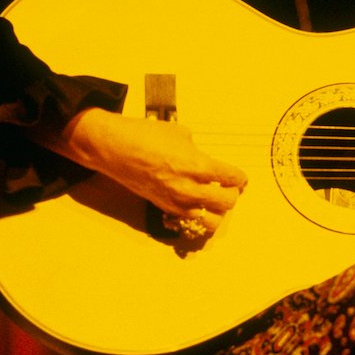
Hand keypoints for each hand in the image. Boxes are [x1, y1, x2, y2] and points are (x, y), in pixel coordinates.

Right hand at [57, 108, 246, 235]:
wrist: (115, 148)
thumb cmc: (144, 135)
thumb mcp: (179, 134)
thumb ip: (196, 150)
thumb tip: (202, 158)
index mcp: (197, 165)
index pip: (232, 179)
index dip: (239, 177)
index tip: (239, 177)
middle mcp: (189, 188)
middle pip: (227, 203)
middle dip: (232, 195)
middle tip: (229, 187)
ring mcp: (177, 201)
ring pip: (212, 220)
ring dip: (217, 210)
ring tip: (213, 198)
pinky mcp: (164, 208)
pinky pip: (190, 219)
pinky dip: (198, 214)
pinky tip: (195, 203)